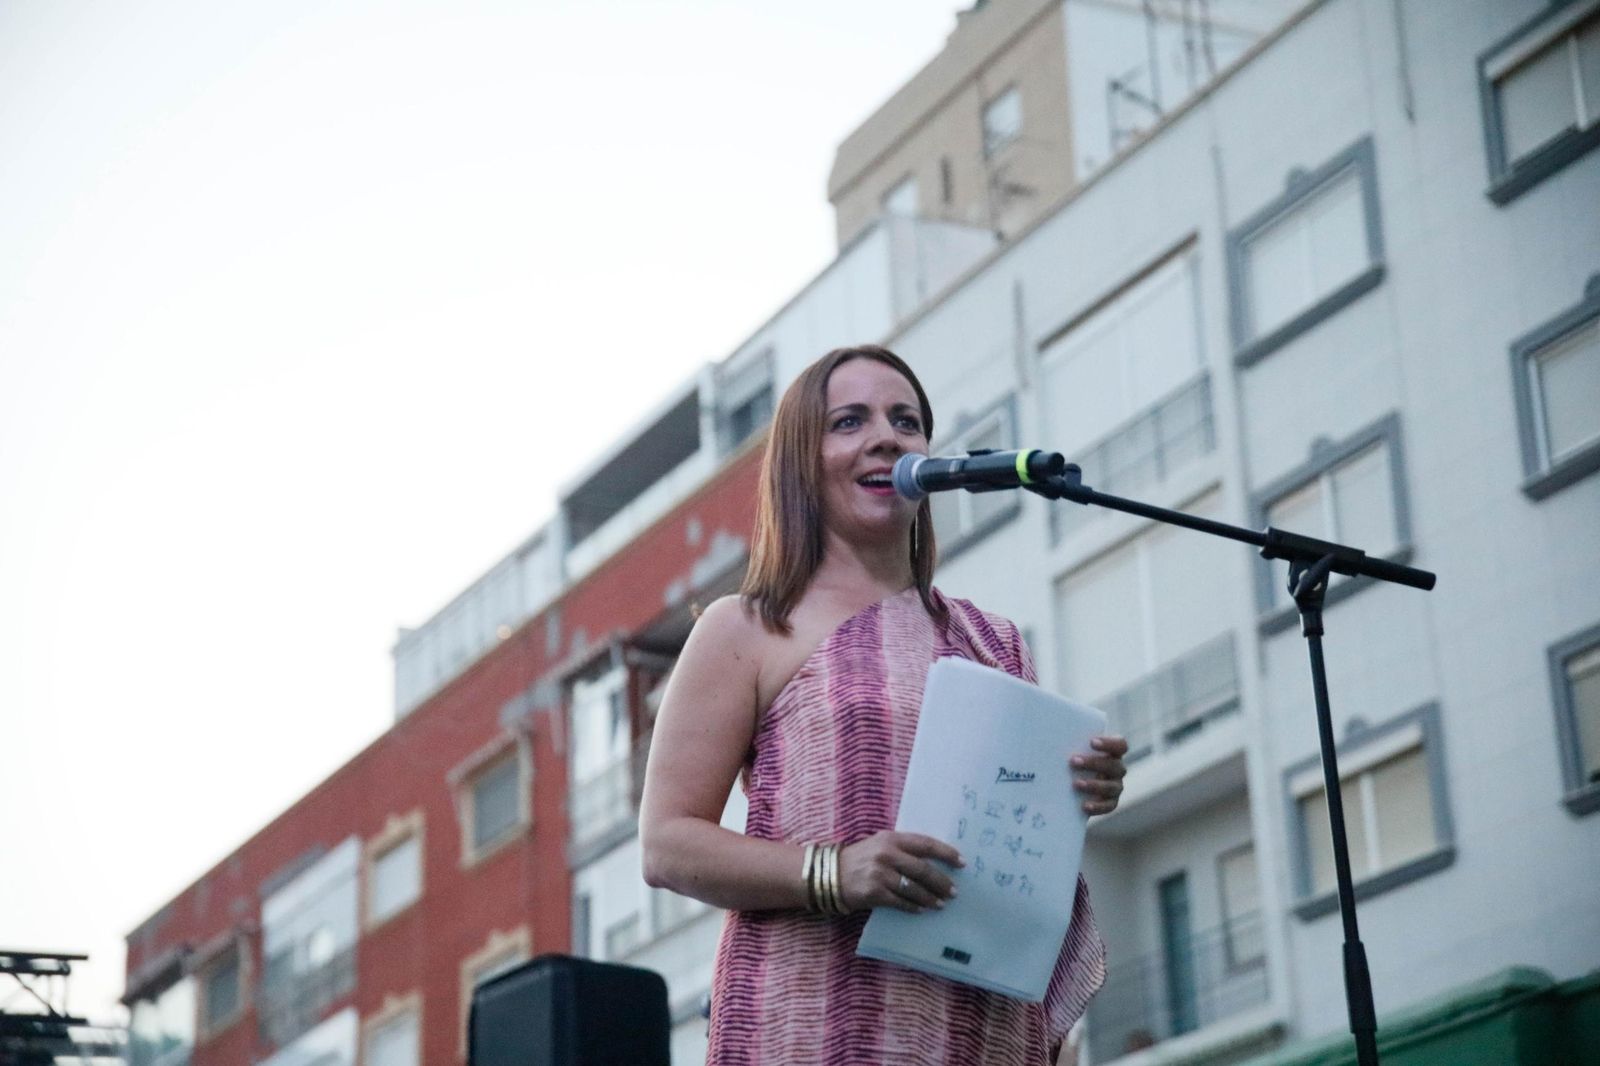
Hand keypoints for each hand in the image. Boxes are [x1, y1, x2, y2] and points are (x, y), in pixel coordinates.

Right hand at [837, 831, 962, 913]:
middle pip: (923, 869)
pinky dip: (913, 907)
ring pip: (914, 888)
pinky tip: (921, 910)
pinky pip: (900, 902)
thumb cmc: (861, 858)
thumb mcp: (880, 844)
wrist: (830, 873)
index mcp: (891, 838)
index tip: (961, 863)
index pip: (925, 844)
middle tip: (954, 891)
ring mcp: (880, 874)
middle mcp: (887, 854)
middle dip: (941, 882)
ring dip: (930, 898)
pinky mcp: (874, 893)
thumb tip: (934, 861)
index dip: (946, 853)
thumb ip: (903, 848)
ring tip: (940, 904)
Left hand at [1071, 735, 1127, 815]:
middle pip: (1113, 765)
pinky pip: (1108, 806)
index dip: (1109, 743)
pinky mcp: (1111, 803)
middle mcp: (1117, 769)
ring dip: (1094, 785)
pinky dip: (1097, 806)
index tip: (1091, 742)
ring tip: (1076, 784)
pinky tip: (1084, 805)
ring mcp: (1116, 787)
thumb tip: (1053, 738)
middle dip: (1093, 763)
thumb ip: (1070, 744)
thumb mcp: (1071, 750)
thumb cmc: (1071, 760)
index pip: (1120, 745)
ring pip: (1111, 787)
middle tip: (1073, 761)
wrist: (1068, 785)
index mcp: (1113, 752)